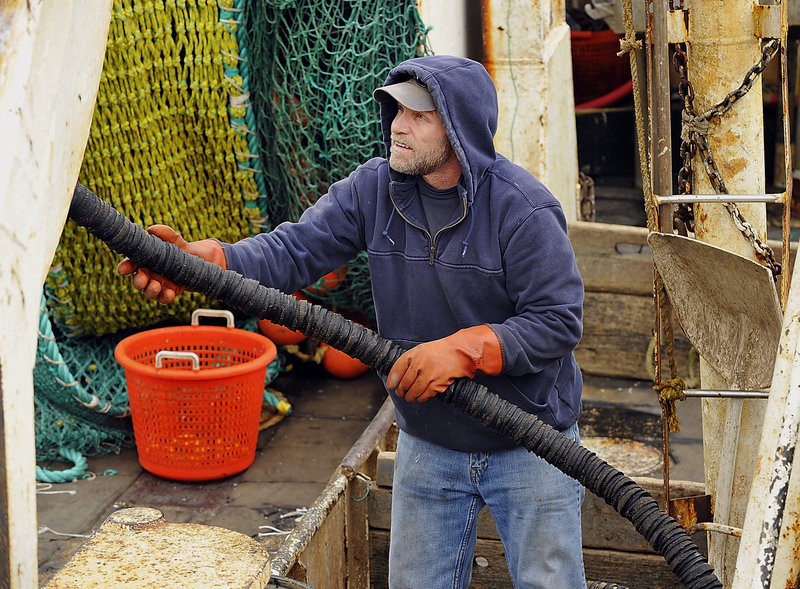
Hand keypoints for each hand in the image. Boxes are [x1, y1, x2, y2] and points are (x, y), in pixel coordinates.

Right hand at [116, 225, 225, 303]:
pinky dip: (166, 297)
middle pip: (138, 281)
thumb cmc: (182, 248)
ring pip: (149, 292)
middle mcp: (150, 274)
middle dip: (138, 282)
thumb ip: (165, 233)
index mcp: (146, 260)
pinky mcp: (171, 292)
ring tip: (157, 286)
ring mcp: (160, 284)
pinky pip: (165, 298)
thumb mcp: (175, 239)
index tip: (123, 270)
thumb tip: (152, 230)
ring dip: (150, 290)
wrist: (203, 260)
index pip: (131, 265)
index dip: (125, 267)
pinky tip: (170, 293)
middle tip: (143, 280)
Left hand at [386, 325, 501, 402]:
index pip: (397, 369)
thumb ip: (410, 361)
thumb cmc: (441, 352)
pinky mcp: (439, 383)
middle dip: (401, 391)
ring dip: (410, 397)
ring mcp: (430, 373)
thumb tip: (396, 377)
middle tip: (401, 393)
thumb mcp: (422, 350)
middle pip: (404, 383)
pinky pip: (425, 395)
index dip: (392, 380)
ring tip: (410, 397)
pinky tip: (421, 397)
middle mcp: (420, 363)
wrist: (461, 352)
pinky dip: (421, 398)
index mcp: (414, 354)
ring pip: (413, 392)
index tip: (391, 386)